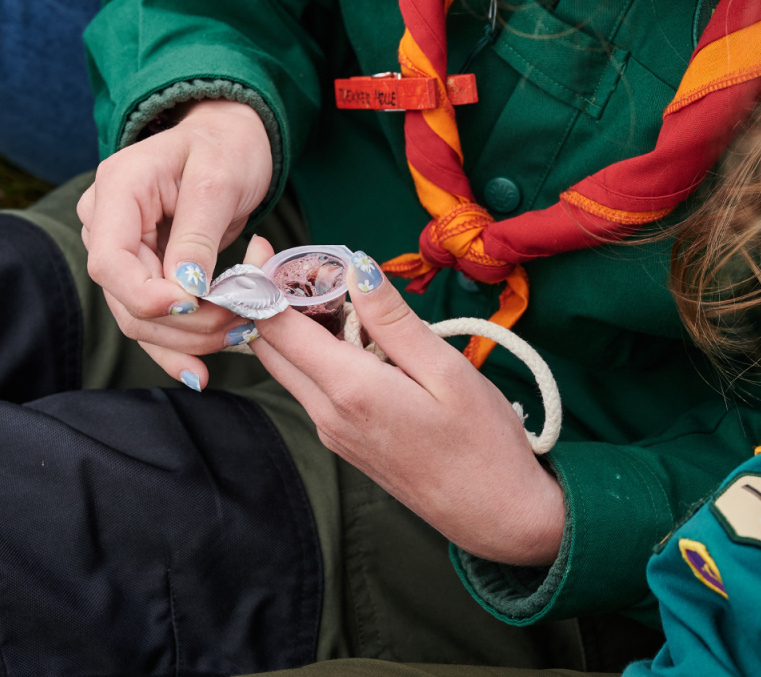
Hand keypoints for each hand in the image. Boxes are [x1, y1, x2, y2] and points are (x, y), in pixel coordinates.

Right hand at [77, 100, 272, 386]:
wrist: (227, 139)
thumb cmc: (225, 147)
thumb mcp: (219, 180)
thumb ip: (198, 235)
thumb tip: (186, 291)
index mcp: (117, 190)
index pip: (109, 261)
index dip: (148, 295)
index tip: (196, 305)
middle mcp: (106, 223)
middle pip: (126, 298)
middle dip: (184, 322)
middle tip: (244, 321)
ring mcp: (122, 250)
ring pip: (139, 318)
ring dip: (190, 337)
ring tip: (242, 332)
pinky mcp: (142, 271)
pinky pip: (152, 319)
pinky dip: (178, 346)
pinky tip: (199, 371)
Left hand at [250, 251, 565, 566]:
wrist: (496, 515)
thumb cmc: (483, 443)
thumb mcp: (447, 370)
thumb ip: (394, 319)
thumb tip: (356, 268)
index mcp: (351, 391)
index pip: (279, 328)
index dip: (264, 283)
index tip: (267, 244)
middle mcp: (329, 414)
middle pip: (272, 347)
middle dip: (272, 299)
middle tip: (295, 259)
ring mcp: (334, 432)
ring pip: (289, 368)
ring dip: (293, 326)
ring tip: (327, 289)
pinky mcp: (345, 441)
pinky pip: (312, 387)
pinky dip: (315, 352)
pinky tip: (349, 333)